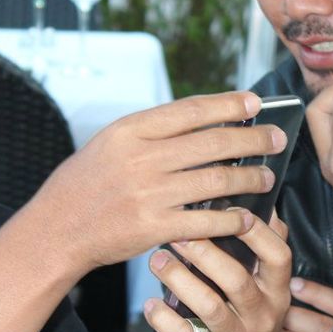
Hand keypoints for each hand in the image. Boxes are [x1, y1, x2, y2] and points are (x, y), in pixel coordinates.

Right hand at [24, 92, 285, 272]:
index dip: (229, 104)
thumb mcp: (111, 142)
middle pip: (212, 142)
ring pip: (215, 178)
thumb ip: (152, 132)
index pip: (191, 109)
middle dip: (252, 139)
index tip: (256, 102)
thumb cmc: (86, 183)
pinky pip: (205, 220)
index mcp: (130, 129)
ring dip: (249, 178)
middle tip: (277, 140)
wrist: (55, 229)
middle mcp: (141, 157)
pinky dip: (231, 218)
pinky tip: (246, 217)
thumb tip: (203, 121)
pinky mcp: (153, 227)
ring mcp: (148, 193)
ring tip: (266, 178)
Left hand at [144, 214, 291, 331]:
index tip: (233, 209)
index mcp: (277, 294)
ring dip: (180, 279)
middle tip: (177, 232)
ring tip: (157, 260)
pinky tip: (150, 305)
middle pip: (237, 278)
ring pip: (210, 306)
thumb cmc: (249, 330)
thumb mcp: (268, 297)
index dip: (258, 232)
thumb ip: (266, 258)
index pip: (279, 257)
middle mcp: (262, 317)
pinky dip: (164, 320)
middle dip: (205, 252)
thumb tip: (269, 209)